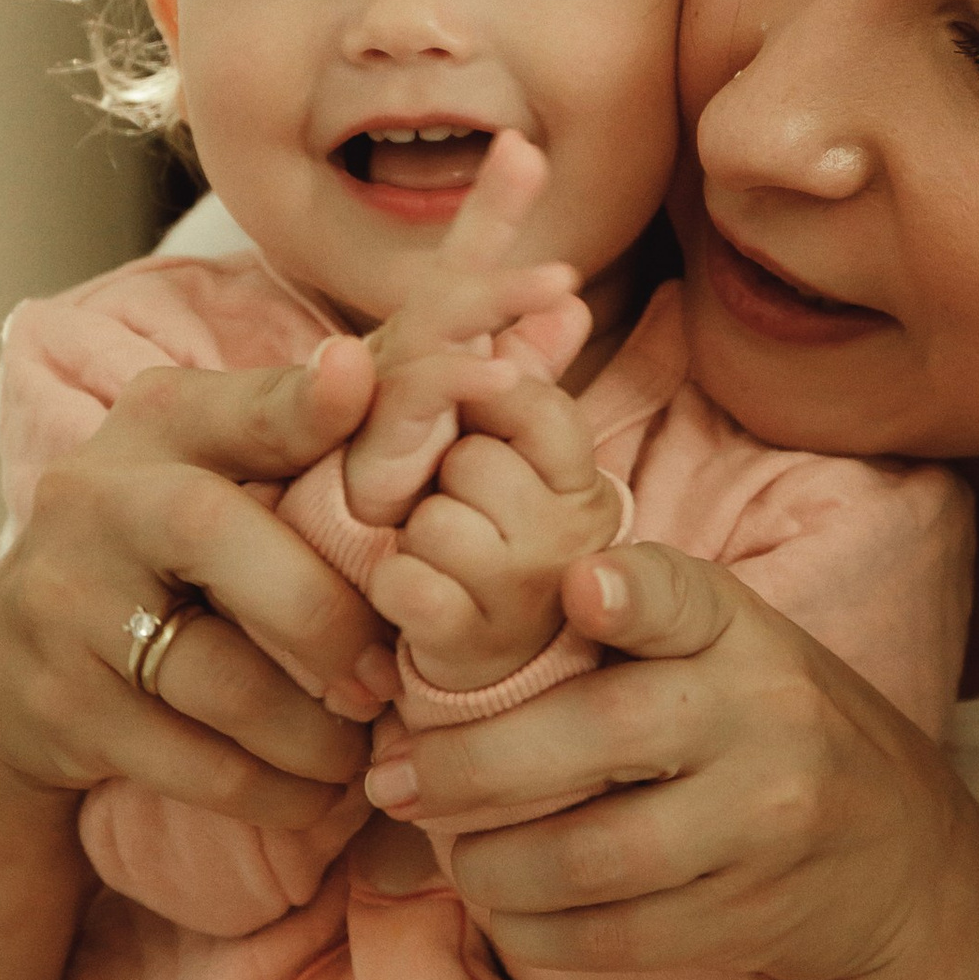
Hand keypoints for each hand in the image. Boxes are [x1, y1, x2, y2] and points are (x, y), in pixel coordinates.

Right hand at [0, 336, 389, 834]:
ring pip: (221, 675)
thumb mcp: (220, 478)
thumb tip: (482, 359)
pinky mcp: (59, 705)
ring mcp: (65, 602)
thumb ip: (318, 435)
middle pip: (218, 534)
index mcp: (160, 424)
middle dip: (325, 618)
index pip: (238, 404)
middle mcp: (98, 496)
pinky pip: (197, 762)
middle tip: (386, 681)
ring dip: (314, 730)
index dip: (300, 397)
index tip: (358, 379)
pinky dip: (276, 789)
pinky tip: (313, 791)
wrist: (14, 678)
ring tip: (358, 749)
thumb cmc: (169, 562)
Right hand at [342, 132, 588, 526]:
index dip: (492, 209)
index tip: (526, 148)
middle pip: (442, 278)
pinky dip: (458, 381)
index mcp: (424, 349)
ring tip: (561, 280)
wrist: (344, 577)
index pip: (461, 267)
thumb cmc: (415, 498)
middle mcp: (391, 360)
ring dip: (493, 298)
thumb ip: (526, 366)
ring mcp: (371, 398)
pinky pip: (411, 399)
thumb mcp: (486, 422)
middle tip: (532, 166)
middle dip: (488, 223)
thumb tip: (577, 310)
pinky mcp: (364, 448)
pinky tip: (504, 372)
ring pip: (430, 328)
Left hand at [366, 373, 622, 691]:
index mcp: (584, 487)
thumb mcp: (521, 467)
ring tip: (440, 561)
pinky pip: (407, 583)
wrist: (488, 678)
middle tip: (458, 516)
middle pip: (476, 461)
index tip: (473, 425)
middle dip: (446, 479)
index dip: (488, 401)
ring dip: (417, 537)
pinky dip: (394, 586)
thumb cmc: (495, 551)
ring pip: (437, 523)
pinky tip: (414, 599)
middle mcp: (570, 542)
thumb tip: (568, 300)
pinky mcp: (471, 649)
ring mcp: (524, 599)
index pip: (540, 405)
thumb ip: (532, 383)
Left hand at [366, 539, 978, 979]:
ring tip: (452, 853)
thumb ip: (630, 625)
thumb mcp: (729, 649)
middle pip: (596, 738)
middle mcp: (760, 718)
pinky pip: (612, 934)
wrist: (901, 860)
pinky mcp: (747, 913)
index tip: (581, 591)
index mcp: (742, 634)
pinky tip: (506, 907)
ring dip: (491, 864)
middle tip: (392, 780)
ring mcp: (759, 822)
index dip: (633, 593)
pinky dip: (536, 927)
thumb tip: (453, 622)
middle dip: (469, 766)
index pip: (687, 598)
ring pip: (592, 854)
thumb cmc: (766, 728)